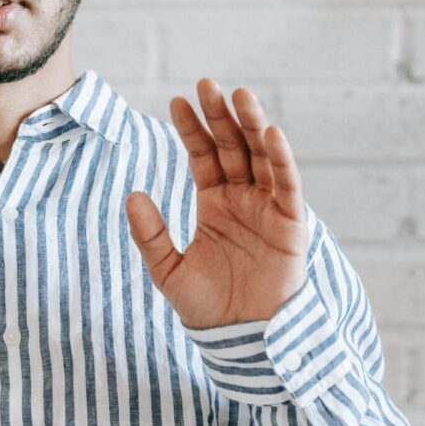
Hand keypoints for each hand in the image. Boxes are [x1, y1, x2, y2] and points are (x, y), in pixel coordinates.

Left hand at [126, 77, 309, 331]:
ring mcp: (269, 209)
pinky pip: (288, 187)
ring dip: (253, 126)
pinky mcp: (292, 225)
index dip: (192, 129)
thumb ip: (151, 235)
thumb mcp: (168, 270)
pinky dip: (282, 160)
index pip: (202, 155)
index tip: (176, 100)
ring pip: (262, 157)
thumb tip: (132, 195)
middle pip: (232, 147)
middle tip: (208, 84)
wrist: (242, 341)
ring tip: (239, 96)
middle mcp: (243, 198)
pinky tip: (271, 134)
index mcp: (214, 202)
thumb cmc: (208, 308)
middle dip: (221, 116)